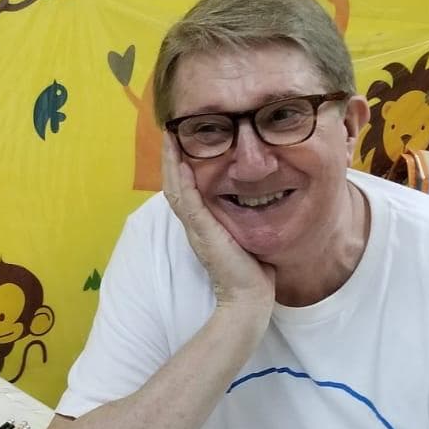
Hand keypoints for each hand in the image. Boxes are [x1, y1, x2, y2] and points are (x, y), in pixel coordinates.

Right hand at [162, 135, 274, 308]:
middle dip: (170, 157)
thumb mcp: (245, 234)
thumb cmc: (252, 271)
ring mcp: (196, 228)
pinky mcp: (203, 232)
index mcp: (202, 224)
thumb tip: (258, 197)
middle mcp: (194, 224)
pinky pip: (188, 201)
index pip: (185, 188)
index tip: (182, 141)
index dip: (180, 164)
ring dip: (171, 162)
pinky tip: (181, 161)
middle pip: (174, 184)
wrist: (249, 298)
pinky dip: (182, 180)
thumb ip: (243, 217)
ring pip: (175, 188)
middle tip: (170, 130)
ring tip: (170, 137)